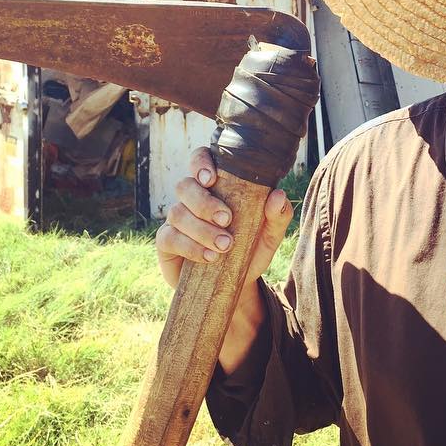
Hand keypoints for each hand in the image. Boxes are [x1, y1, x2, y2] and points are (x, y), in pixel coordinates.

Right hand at [155, 146, 294, 292]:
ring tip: (224, 246)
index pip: (199, 159)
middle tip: (227, 219)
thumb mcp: (269, 236)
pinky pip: (169, 237)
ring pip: (177, 212)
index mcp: (215, 187)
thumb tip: (278, 196)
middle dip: (204, 202)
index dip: (200, 163)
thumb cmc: (249, 251)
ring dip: (201, 229)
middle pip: (184, 185)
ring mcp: (176, 221)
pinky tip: (209, 257)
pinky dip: (190, 247)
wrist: (232, 285)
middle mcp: (191, 199)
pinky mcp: (166, 243)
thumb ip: (277, 216)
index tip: (211, 178)